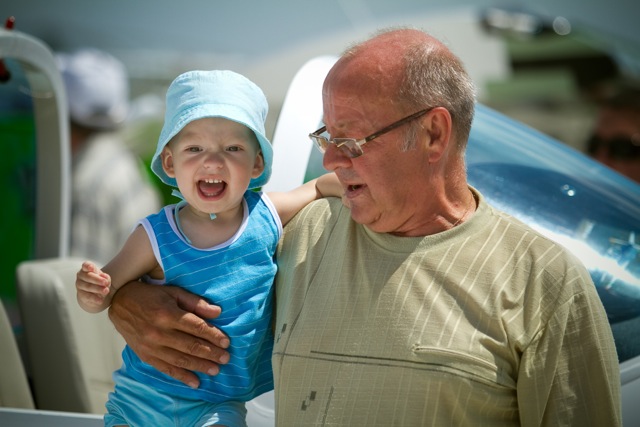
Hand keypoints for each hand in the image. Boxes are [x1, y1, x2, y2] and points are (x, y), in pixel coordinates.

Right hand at [76, 261, 111, 312]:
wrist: (94, 294)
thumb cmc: (99, 282)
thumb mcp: (104, 278)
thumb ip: (105, 277)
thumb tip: (105, 278)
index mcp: (86, 269)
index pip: (85, 265)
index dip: (88, 266)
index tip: (92, 268)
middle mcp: (81, 276)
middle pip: (88, 277)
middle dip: (97, 280)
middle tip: (105, 283)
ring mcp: (79, 286)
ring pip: (88, 287)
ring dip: (97, 289)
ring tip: (106, 291)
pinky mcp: (81, 295)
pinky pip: (88, 297)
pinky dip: (95, 299)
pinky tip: (100, 300)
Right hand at [108, 281, 229, 387]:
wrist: (119, 302)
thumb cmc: (150, 295)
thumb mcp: (173, 292)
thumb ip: (195, 302)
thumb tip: (217, 312)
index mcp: (168, 314)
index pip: (196, 327)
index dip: (213, 335)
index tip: (226, 342)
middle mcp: (159, 332)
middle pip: (190, 346)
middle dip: (211, 353)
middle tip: (226, 358)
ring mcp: (151, 346)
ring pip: (180, 360)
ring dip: (200, 366)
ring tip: (216, 370)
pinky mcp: (145, 355)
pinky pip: (166, 369)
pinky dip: (181, 377)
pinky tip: (195, 382)